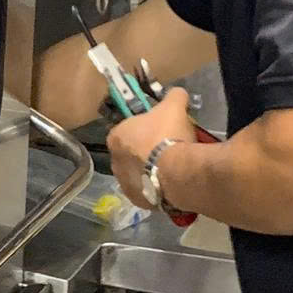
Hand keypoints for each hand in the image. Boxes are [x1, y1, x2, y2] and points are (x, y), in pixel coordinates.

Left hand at [107, 88, 198, 212]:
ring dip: (150, 170)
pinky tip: (171, 182)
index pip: (127, 129)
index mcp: (116, 137)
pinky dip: (156, 187)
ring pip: (138, 173)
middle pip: (131, 152)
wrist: (175, 172)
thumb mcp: (173, 107)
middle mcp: (114, 161)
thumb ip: (173, 96)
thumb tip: (178, 93)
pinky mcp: (137, 200)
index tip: (159, 129)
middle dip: (146, 151)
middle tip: (167, 148)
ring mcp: (124, 183)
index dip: (144, 128)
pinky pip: (147, 191)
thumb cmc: (168, 135)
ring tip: (171, 167)